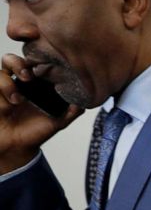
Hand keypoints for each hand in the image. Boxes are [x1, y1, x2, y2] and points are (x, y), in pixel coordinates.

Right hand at [0, 53, 83, 172]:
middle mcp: (15, 84)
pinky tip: (6, 110)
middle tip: (27, 77)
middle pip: (10, 60)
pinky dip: (0, 101)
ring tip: (16, 102)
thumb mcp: (57, 122)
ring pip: (0, 74)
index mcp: (33, 85)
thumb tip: (84, 101)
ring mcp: (1, 91)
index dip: (35, 61)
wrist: (16, 149)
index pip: (31, 64)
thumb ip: (72, 111)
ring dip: (7, 85)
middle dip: (17, 64)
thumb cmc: (35, 132)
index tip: (40, 71)